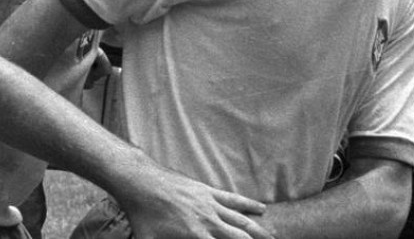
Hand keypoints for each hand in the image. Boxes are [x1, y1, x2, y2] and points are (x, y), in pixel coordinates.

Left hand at [119, 167, 272, 238]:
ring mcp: (209, 203)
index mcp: (194, 235)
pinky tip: (262, 209)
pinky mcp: (207, 190)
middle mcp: (207, 220)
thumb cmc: (141, 213)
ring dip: (260, 231)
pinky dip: (249, 204)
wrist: (139, 180)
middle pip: (240, 238)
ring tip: (274, 238)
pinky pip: (233, 199)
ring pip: (242, 219)